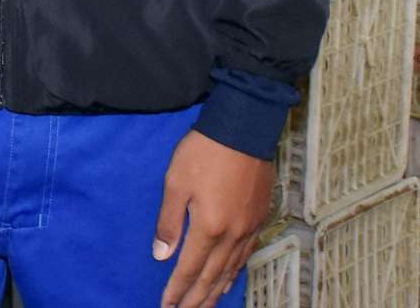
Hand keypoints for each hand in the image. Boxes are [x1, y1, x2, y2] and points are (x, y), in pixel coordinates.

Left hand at [154, 129, 273, 307]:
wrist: (244, 129)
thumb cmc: (204, 152)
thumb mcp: (176, 182)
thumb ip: (169, 222)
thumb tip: (162, 255)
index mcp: (208, 227)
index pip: (189, 268)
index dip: (177, 289)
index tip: (167, 305)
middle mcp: (231, 235)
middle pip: (212, 276)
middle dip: (196, 298)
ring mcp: (248, 229)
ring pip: (231, 270)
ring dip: (216, 291)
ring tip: (205, 306)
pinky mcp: (258, 219)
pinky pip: (245, 256)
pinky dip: (234, 273)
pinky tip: (229, 279)